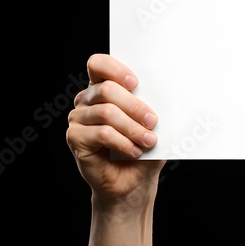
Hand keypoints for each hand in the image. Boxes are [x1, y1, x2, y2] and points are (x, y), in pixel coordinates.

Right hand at [66, 54, 164, 211]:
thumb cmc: (144, 147)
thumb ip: (154, 103)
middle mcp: (86, 100)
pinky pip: (101, 133)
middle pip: (106, 89)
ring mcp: (78, 119)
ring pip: (106, 113)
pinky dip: (123, 142)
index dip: (115, 69)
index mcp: (103, 87)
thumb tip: (170, 88)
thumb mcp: (153, 122)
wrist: (134, 181)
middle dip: (135, 106)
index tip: (136, 83)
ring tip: (149, 141)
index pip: (97, 64)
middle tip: (153, 121)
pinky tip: (134, 151)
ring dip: (133, 128)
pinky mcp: (75, 138)